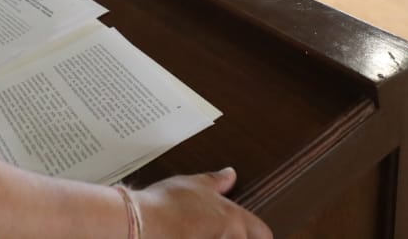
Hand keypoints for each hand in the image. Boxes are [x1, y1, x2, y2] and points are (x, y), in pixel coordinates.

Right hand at [131, 168, 271, 238]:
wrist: (144, 225)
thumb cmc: (168, 204)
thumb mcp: (195, 183)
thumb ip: (216, 181)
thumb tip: (230, 174)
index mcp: (234, 220)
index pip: (263, 233)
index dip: (260, 233)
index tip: (257, 233)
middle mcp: (229, 238)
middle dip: (235, 235)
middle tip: (217, 228)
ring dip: (212, 235)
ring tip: (198, 230)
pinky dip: (195, 237)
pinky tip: (185, 235)